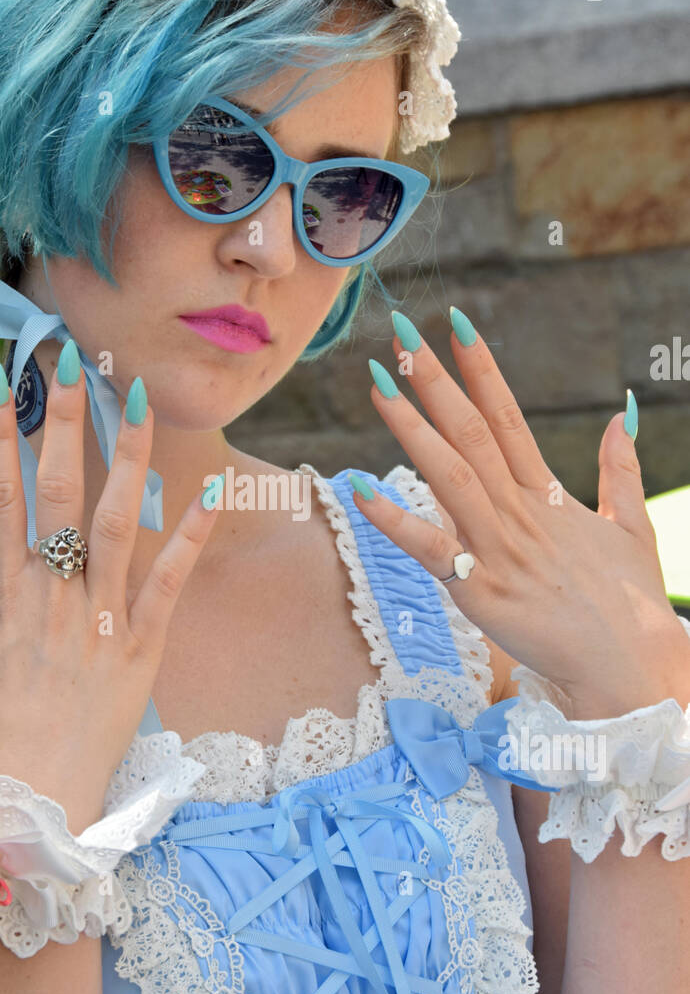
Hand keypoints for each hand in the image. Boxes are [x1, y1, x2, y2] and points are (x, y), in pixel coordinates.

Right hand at [0, 346, 221, 832]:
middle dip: (65, 421)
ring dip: (128, 455)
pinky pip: (171, 582)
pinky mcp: (142, 647)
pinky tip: (213, 485)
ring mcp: (99, 619)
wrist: (31, 808)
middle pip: (58, 493)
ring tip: (137, 396)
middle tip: (74, 360)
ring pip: (116, 522)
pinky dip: (191, 534)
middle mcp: (50, 596)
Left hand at [356, 310, 689, 719]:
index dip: (481, 369)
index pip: (508, 416)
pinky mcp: (481, 592)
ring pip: (450, 475)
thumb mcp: (631, 527)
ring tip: (379, 383)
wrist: (636, 670)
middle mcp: (520, 512)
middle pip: (472, 433)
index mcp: (547, 495)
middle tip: (402, 334)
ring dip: (412, 427)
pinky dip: (393, 519)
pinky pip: (430, 549)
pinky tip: (358, 488)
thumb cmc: (633, 607)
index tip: (456, 324)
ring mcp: (500, 550)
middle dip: (435, 381)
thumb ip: (621, 469)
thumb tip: (622, 414)